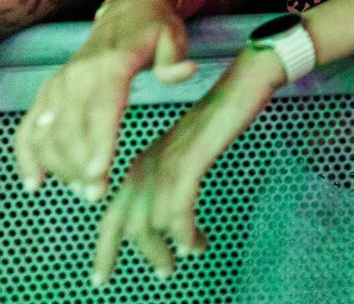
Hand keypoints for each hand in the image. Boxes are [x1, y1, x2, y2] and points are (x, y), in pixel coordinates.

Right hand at [14, 0, 196, 201]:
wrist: (129, 9)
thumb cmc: (157, 28)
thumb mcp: (174, 37)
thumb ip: (176, 60)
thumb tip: (184, 73)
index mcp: (110, 65)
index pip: (101, 108)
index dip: (98, 142)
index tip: (98, 173)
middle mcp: (77, 75)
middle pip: (70, 128)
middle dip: (80, 165)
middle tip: (97, 195)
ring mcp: (59, 84)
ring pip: (47, 133)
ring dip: (60, 166)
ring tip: (83, 192)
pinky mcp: (49, 91)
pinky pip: (29, 126)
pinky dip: (27, 155)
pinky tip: (36, 182)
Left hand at [91, 51, 279, 284]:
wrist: (240, 86)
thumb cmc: (220, 120)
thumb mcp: (189, 156)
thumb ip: (175, 183)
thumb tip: (172, 222)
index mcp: (140, 165)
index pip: (110, 216)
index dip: (104, 251)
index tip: (102, 278)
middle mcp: (145, 165)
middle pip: (126, 225)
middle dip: (143, 255)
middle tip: (164, 274)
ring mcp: (165, 163)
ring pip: (152, 222)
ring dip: (168, 248)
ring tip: (191, 255)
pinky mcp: (189, 161)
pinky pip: (178, 210)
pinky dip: (185, 233)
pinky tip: (197, 241)